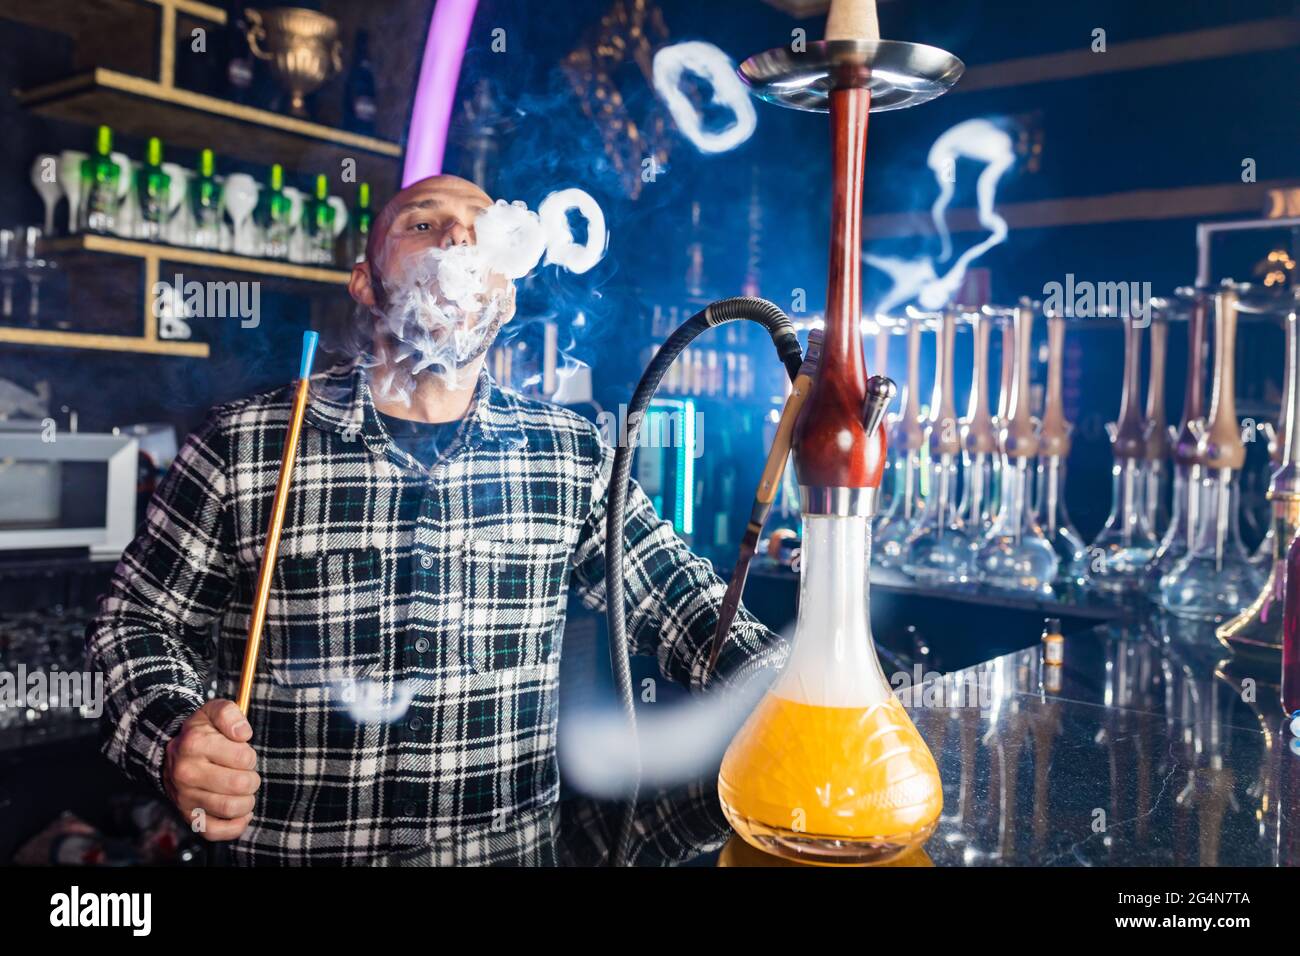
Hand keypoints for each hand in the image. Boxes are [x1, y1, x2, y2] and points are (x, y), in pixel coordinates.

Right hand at [163, 699, 259, 841]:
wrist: (172, 753)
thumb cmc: (202, 733)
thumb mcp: (213, 711)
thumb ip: (230, 714)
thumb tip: (243, 733)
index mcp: (194, 744)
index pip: (244, 758)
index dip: (249, 755)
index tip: (241, 752)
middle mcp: (186, 773)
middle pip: (240, 785)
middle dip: (251, 778)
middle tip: (245, 773)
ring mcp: (185, 798)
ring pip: (231, 808)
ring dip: (247, 800)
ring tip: (243, 790)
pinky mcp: (188, 817)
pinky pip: (216, 832)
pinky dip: (236, 824)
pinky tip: (240, 811)